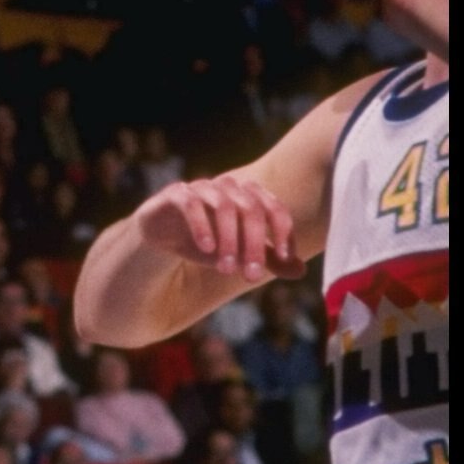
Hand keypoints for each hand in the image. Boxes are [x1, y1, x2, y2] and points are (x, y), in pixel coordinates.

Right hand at [134, 172, 303, 282]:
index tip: (285, 258)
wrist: (162, 237)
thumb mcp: (239, 254)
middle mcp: (227, 187)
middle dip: (254, 244)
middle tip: (251, 276)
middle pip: (250, 208)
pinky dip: (201, 226)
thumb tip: (301, 270)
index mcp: (248, 196)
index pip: (273, 208)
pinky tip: (206, 249)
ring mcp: (201, 188)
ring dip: (229, 240)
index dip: (282, 232)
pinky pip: (191, 203)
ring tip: (226, 269)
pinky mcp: (176, 194)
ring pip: (223, 205)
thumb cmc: (208, 243)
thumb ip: (268, 259)